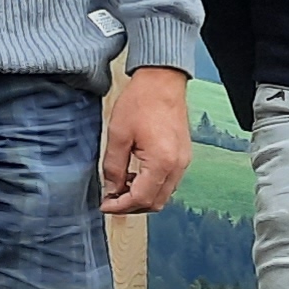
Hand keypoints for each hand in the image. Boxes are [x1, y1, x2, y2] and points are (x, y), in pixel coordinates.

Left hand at [103, 65, 193, 216]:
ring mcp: (183, 161)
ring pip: (163, 194)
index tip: (105, 205)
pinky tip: (134, 176)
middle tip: (111, 200)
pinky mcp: (183, 155)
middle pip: (155, 202)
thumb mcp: (118, 135)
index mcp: (162, 163)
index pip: (141, 199)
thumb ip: (113, 166)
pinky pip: (168, 181)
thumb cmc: (141, 102)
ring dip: (142, 197)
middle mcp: (177, 166)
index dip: (121, 206)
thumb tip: (110, 189)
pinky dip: (151, 186)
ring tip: (120, 188)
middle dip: (132, 206)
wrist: (161, 82)